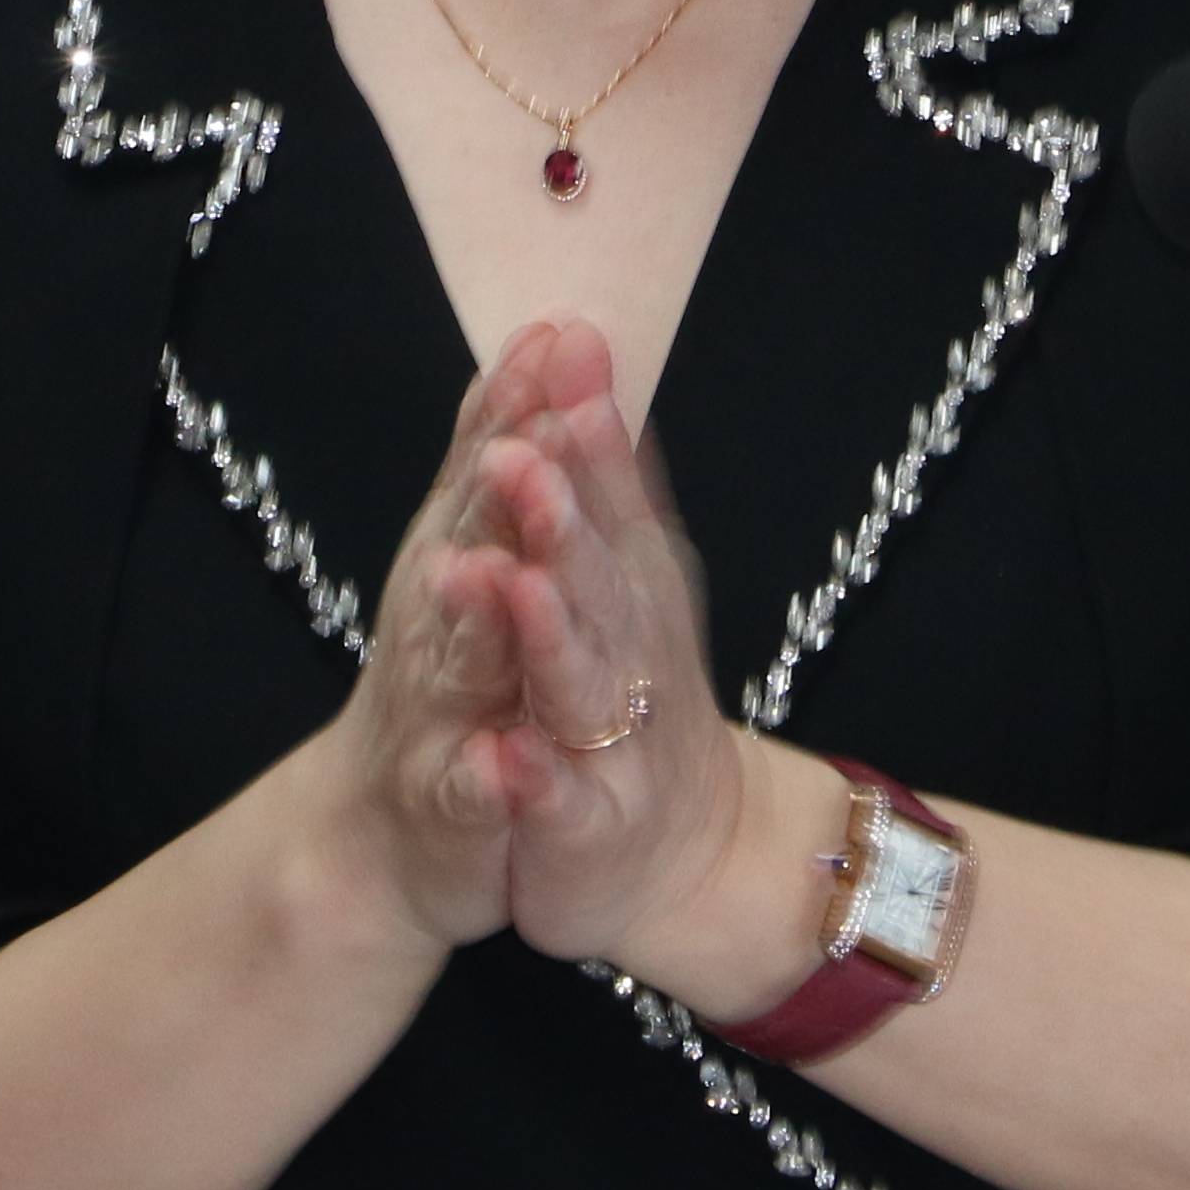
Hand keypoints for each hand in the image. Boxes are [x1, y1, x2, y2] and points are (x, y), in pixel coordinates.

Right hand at [305, 320, 567, 954]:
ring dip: (478, 618)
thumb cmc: (445, 677)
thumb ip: (502, 449)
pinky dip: (490, 776)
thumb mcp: (474, 550)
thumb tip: (545, 333)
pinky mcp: (452, 803)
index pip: (486, 469)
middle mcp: (437, 623)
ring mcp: (439, 713)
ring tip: (499, 577)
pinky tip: (507, 761)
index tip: (550, 339)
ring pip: (461, 658)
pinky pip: (472, 789)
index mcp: (457, 559)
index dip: (513, 408)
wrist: (384, 832)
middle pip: (471, 545)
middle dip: (502, 492)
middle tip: (533, 430)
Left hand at [434, 331, 816, 999]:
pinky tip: (506, 756)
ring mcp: (615, 741)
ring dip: (546, 632)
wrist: (683, 849)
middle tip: (520, 453)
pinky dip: (535, 782)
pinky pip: (560, 803)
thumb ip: (600, 469)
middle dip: (560, 515)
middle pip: (597, 575)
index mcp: (631, 582)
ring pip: (579, 681)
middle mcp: (633, 649)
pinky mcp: (589, 827)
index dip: (585, 430)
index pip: (608, 493)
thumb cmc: (635, 692)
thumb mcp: (624, 571)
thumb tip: (575, 340)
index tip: (562, 353)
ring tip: (508, 580)